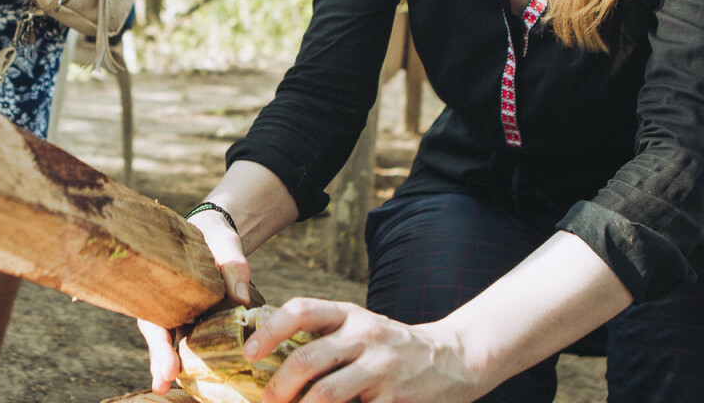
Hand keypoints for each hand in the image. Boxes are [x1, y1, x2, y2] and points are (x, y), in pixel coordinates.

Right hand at [140, 206, 262, 393]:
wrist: (215, 236)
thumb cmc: (215, 238)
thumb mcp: (225, 245)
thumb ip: (233, 268)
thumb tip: (242, 299)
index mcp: (165, 283)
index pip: (156, 318)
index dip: (159, 345)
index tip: (167, 367)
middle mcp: (166, 302)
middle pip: (159, 335)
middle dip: (160, 361)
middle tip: (163, 382)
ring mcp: (178, 314)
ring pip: (170, 342)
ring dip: (168, 365)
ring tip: (165, 387)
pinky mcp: (193, 321)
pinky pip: (190, 341)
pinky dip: (190, 358)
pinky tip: (196, 378)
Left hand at [246, 299, 486, 402]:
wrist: (455, 358)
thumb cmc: (392, 346)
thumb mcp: (361, 328)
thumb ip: (324, 337)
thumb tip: (267, 358)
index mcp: (350, 314)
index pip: (302, 310)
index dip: (269, 331)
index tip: (249, 353)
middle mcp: (365, 335)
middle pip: (306, 359)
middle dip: (278, 386)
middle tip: (267, 400)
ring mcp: (382, 366)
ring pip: (326, 393)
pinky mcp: (395, 397)